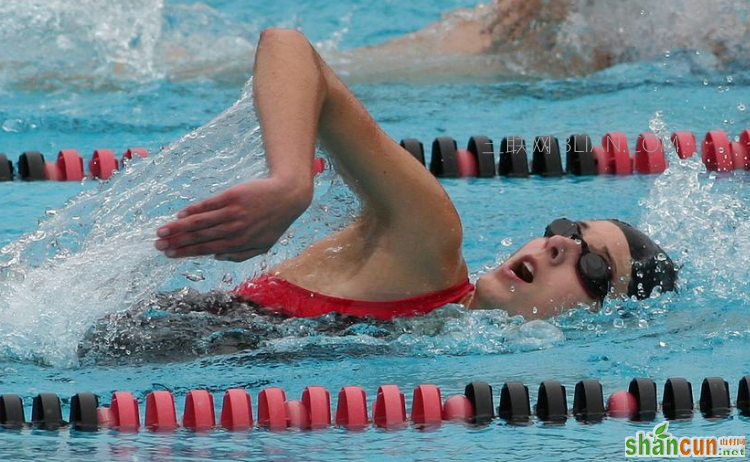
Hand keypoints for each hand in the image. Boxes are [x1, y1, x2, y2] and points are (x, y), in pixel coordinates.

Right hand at [155, 176, 311, 260]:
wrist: (288, 195)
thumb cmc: (274, 222)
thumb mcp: (263, 245)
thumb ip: (241, 255)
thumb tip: (216, 256)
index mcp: (240, 244)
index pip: (207, 249)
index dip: (186, 252)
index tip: (169, 254)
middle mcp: (234, 230)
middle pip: (200, 237)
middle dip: (177, 242)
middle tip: (158, 245)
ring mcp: (233, 213)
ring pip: (201, 222)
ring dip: (179, 227)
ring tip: (162, 231)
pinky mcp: (233, 196)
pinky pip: (209, 205)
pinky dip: (194, 210)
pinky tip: (181, 214)